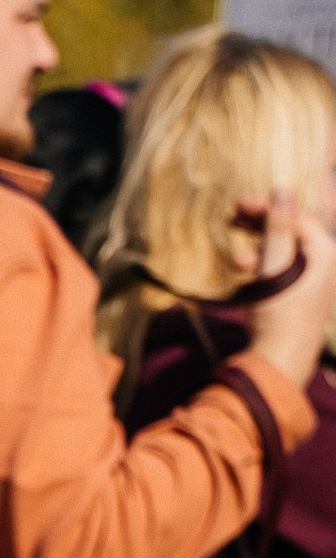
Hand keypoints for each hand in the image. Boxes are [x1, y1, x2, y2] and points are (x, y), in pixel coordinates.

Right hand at [245, 190, 335, 393]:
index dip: (268, 208)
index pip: (297, 218)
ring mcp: (312, 284)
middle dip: (261, 227)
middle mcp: (323, 266)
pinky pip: (282, 273)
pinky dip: (263, 270)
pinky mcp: (299, 299)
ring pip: (284, 254)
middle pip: (292, 233)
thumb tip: (284, 192)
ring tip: (237, 262)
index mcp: (324, 255)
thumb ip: (278, 230)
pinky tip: (246, 278)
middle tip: (233, 220)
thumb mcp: (275, 268)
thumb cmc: (279, 317)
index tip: (238, 206)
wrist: (280, 365)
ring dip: (258, 251)